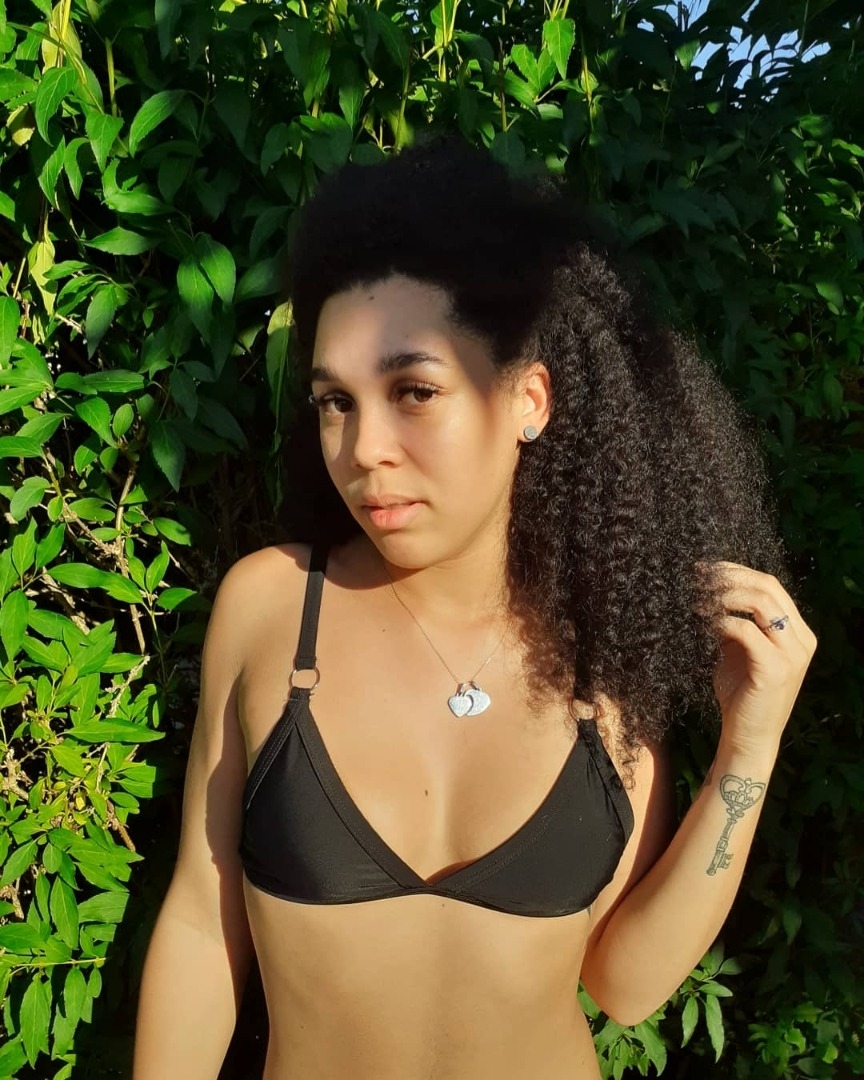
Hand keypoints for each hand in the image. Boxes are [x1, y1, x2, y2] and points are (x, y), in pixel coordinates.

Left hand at [708, 562, 816, 754]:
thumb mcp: (739, 651)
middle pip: (767, 586)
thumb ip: (735, 623)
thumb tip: (708, 591)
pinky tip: (703, 622)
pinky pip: (744, 630)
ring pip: (759, 602)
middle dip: (728, 576)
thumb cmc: (741, 695)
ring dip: (723, 595)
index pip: (771, 585)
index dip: (736, 571)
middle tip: (697, 577)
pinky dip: (720, 621)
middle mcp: (801, 639)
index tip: (705, 569)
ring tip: (697, 598)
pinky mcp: (775, 668)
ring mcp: (792, 654)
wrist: (748, 737)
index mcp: (798, 632)